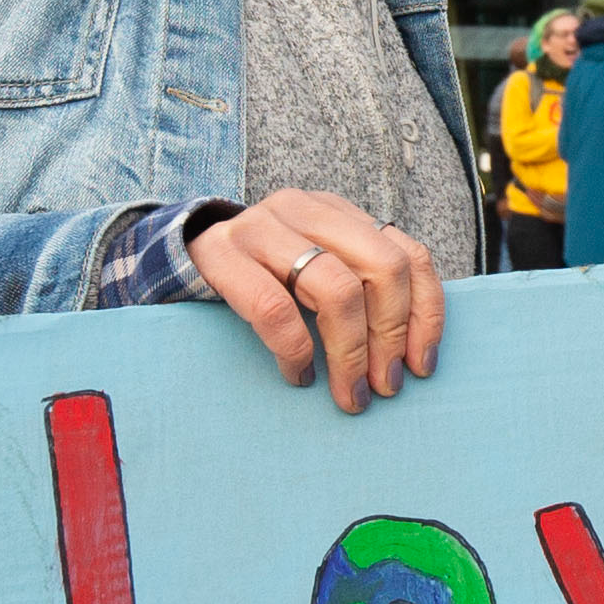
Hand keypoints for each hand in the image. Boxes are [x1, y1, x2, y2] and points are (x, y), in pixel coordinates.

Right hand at [193, 191, 444, 414]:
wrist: (177, 254)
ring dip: (351, 353)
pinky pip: (275, 309)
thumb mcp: (315, 269)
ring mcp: (263, 227)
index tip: (421, 366)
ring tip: (348, 393)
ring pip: (336, 290)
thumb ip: (359, 288)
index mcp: (340, 212)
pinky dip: (295, 352)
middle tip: (384, 386)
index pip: (409, 255)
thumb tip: (413, 351)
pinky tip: (297, 376)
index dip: (425, 314)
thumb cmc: (262, 275)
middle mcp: (307, 210)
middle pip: (382, 269)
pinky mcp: (222, 254)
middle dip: (390, 337)